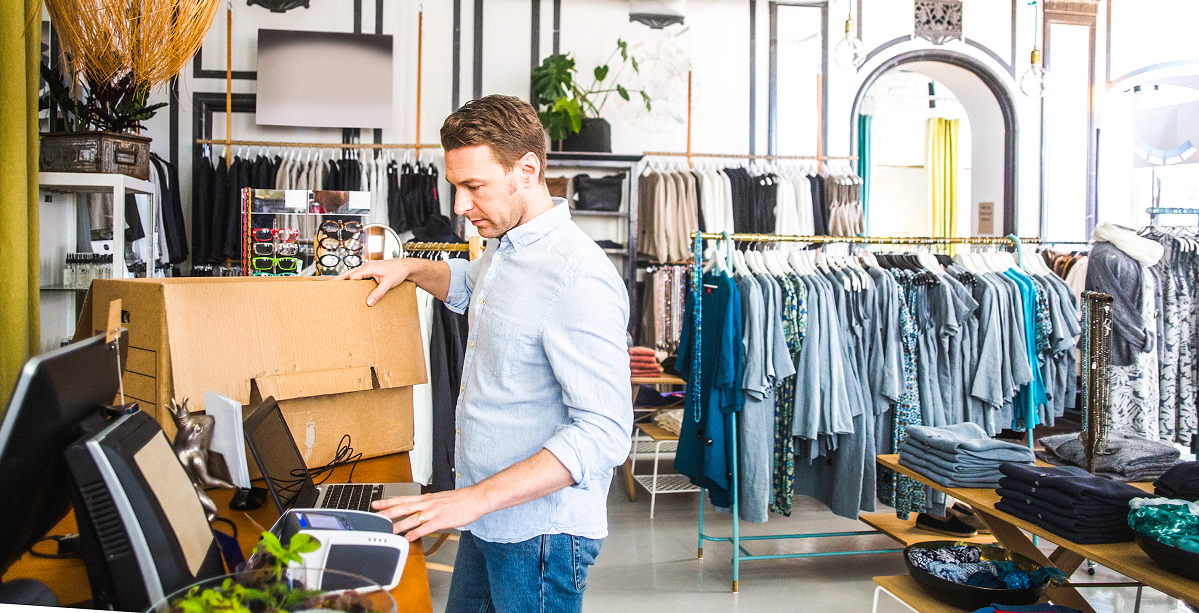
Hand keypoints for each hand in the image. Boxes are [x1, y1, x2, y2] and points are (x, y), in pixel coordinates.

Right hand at [336, 258, 411, 305]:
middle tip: (329, 288)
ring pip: (352, 274)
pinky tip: (352, 287)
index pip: (352, 277)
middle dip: (339, 280)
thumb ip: (378, 293)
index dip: (345, 284)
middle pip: (348, 274)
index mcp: (368, 268)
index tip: (338, 292)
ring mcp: (368, 268)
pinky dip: (353, 281)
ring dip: (345, 280)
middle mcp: (366, 267)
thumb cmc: (398, 271)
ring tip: (337, 289)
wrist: (406, 267)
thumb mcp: (388, 283)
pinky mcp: (371, 271)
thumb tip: (369, 302)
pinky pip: (359, 276)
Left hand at [372, 488, 490, 541]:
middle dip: (388, 511)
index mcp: (427, 498)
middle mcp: (428, 503)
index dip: (388, 501)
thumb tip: (420, 512)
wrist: (476, 498)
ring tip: (387, 530)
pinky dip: (416, 533)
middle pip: (404, 507)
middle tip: (375, 515)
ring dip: (398, 524)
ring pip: (412, 518)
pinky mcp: (442, 520)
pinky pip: (426, 528)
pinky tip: (408, 538)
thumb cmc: (461, 500)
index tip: (376, 503)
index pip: (403, 499)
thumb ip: (429, 506)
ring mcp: (434, 512)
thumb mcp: (441, 500)